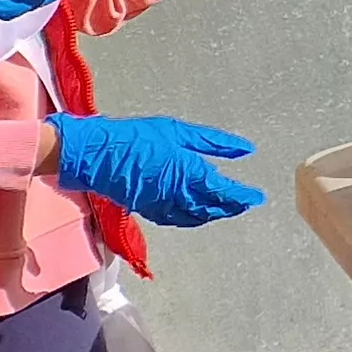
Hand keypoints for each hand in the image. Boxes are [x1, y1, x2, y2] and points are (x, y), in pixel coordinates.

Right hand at [48, 113, 263, 226]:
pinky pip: (176, 219)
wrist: (93, 154)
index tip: (258, 197)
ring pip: (195, 216)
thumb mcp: (179, 132)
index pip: (224, 191)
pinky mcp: (146, 209)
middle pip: (212, 207)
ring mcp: (160, 204)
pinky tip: (197, 213)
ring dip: (214, 214)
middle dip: (231, 206)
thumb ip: (213, 143)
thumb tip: (244, 149)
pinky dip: (192, 218)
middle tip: (246, 202)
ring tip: (228, 207)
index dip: (243, 196)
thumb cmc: (135, 137)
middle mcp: (177, 193)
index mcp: (188, 172)